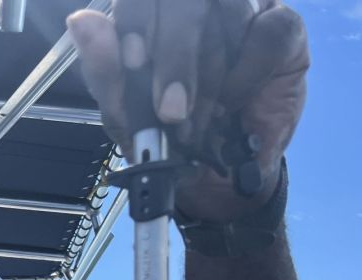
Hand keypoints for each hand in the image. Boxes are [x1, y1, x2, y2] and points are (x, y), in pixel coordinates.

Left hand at [67, 1, 308, 221]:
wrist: (216, 181)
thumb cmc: (167, 140)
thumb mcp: (126, 118)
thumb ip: (106, 71)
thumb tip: (80, 21)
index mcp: (151, 13)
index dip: (137, 17)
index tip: (135, 61)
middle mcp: (196, 3)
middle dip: (176, 58)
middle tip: (171, 111)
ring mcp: (241, 7)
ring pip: (227, 11)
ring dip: (210, 78)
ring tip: (199, 123)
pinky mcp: (281, 26)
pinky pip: (267, 32)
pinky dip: (246, 76)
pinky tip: (234, 103)